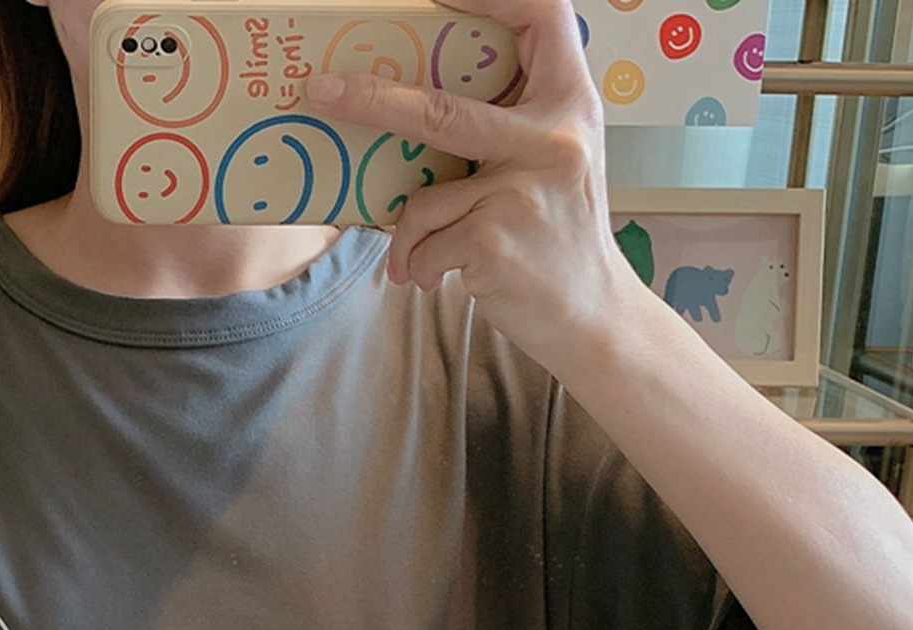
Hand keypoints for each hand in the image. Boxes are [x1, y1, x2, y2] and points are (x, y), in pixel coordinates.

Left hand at [303, 0, 630, 370]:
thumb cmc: (558, 236)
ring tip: (426, 257)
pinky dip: (419, 266)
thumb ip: (509, 126)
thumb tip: (412, 110)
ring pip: (422, 198)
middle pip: (440, 109)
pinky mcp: (494, 240)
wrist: (592, 316)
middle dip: (371, 101)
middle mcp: (553, 138)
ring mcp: (522, 189)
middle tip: (320, 90)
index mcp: (570, 103)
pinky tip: (440, 277)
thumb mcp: (553, 161)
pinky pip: (423, 242)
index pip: (542, 15)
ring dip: (411, 234)